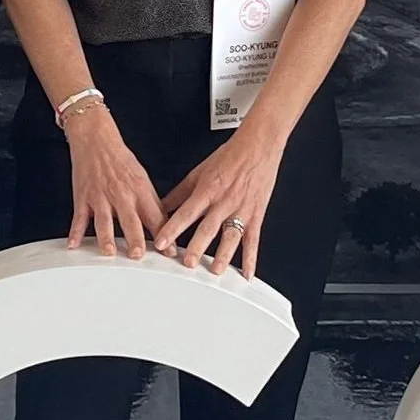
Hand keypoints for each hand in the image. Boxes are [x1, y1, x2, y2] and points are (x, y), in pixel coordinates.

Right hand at [62, 101, 164, 259]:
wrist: (96, 140)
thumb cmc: (120, 160)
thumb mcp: (143, 179)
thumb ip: (151, 204)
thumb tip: (164, 226)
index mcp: (140, 191)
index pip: (155, 217)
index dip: (164, 235)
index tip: (169, 252)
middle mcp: (121, 195)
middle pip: (130, 220)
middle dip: (135, 239)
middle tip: (138, 255)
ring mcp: (101, 197)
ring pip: (104, 221)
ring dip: (106, 238)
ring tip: (110, 252)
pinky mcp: (84, 198)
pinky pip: (79, 217)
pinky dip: (75, 232)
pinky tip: (74, 244)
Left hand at [157, 124, 284, 278]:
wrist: (258, 146)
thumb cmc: (230, 156)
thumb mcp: (199, 172)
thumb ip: (180, 193)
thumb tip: (161, 208)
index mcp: (207, 190)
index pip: (186, 213)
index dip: (172, 229)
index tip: (162, 243)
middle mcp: (224, 202)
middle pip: (208, 227)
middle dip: (197, 246)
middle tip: (188, 262)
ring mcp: (241, 210)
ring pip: (231, 236)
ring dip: (223, 255)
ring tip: (215, 270)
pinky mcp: (256, 215)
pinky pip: (253, 240)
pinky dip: (251, 258)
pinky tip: (247, 273)